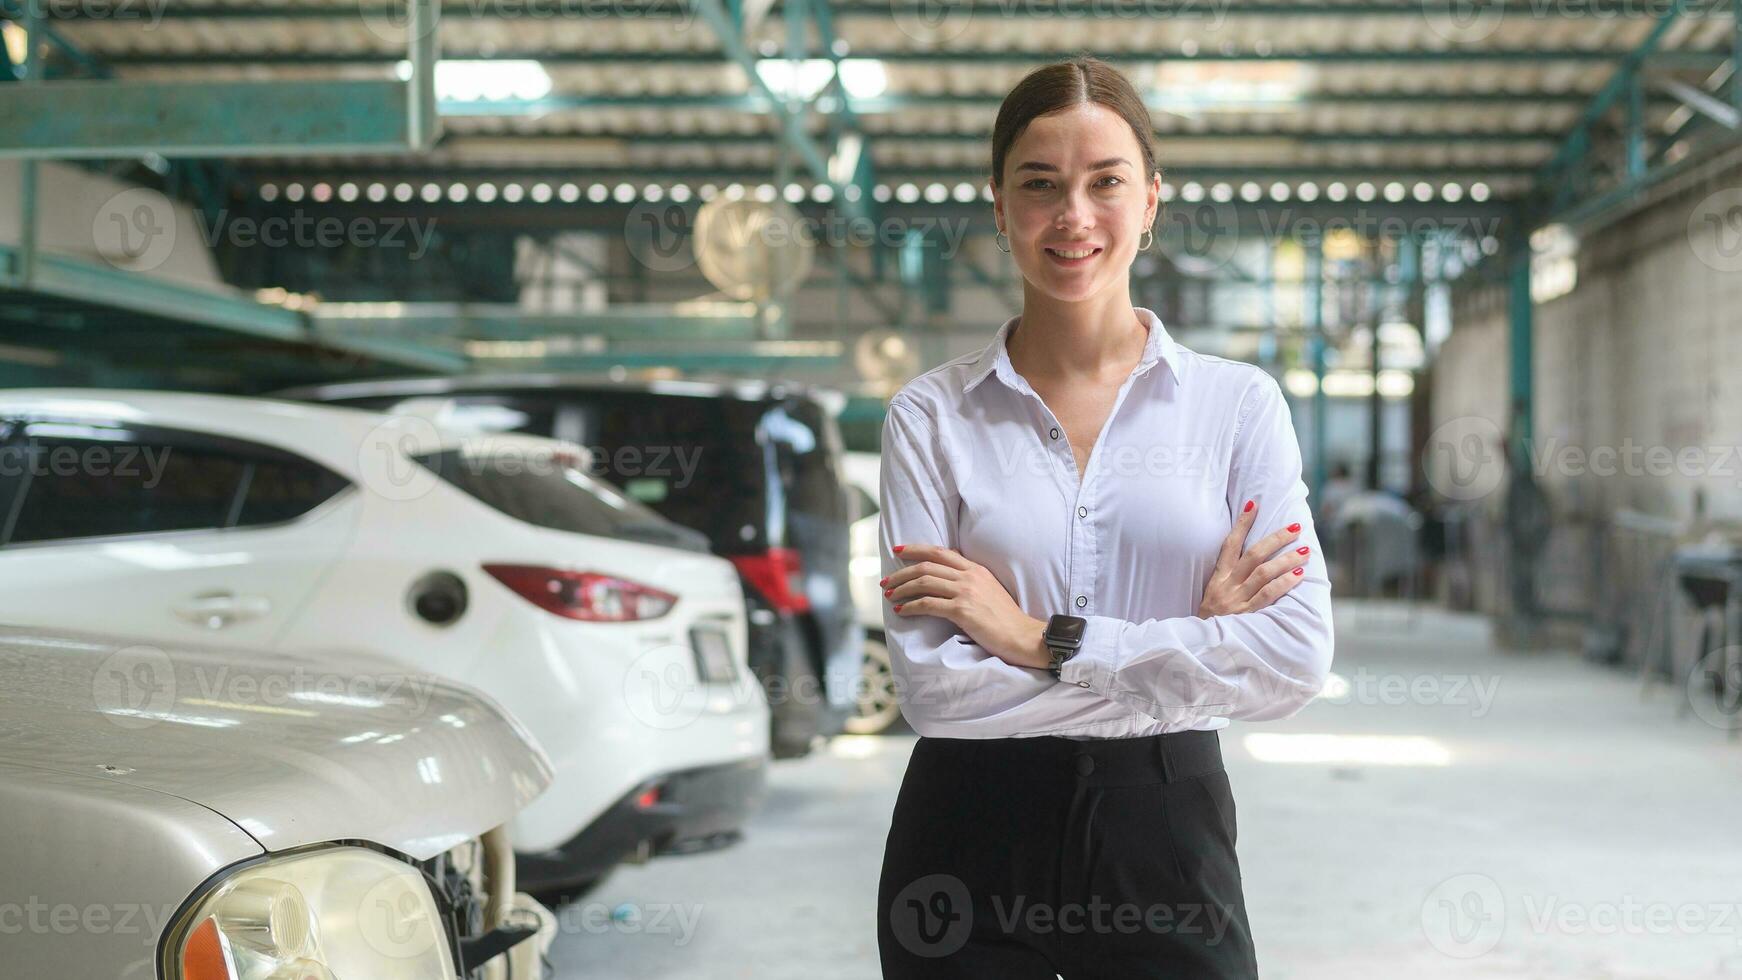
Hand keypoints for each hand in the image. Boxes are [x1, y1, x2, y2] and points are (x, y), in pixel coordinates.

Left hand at [882, 543, 1049, 669]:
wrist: (1022, 636)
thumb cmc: (1005, 618)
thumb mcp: (989, 589)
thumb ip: (969, 579)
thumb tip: (948, 572)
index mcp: (975, 569)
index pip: (939, 551)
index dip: (915, 549)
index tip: (898, 550)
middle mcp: (969, 576)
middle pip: (926, 566)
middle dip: (901, 572)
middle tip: (886, 582)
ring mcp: (966, 592)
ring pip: (923, 583)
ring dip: (901, 589)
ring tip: (889, 596)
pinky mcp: (962, 611)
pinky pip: (927, 604)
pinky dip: (910, 607)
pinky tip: (901, 611)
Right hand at [1199, 499, 1309, 616]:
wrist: (1200, 649)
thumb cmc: (1211, 623)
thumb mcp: (1213, 597)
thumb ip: (1230, 581)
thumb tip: (1254, 562)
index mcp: (1218, 579)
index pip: (1229, 544)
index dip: (1242, 524)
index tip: (1254, 504)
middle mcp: (1227, 586)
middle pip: (1253, 555)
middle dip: (1276, 539)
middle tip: (1295, 528)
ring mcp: (1236, 600)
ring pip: (1263, 573)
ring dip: (1286, 559)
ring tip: (1304, 551)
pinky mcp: (1246, 616)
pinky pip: (1268, 595)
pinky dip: (1284, 583)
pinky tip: (1299, 575)